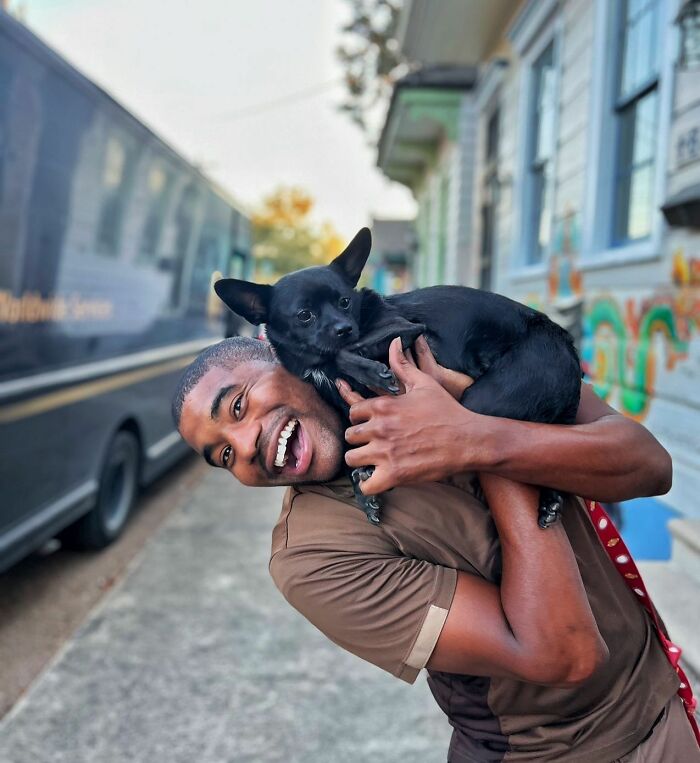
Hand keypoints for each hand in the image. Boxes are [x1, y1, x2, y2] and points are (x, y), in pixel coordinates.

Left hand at [336, 337, 487, 494]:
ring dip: (361, 460)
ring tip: (373, 461)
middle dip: (360, 440)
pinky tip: (376, 479)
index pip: (353, 413)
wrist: (468, 440)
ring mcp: (385, 452)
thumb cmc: (447, 410)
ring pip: (352, 458)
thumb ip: (402, 365)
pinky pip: (365, 485)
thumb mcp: (424, 383)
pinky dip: (368, 484)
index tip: (371, 424)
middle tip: (373, 443)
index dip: (361, 419)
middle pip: (350, 436)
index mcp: (383, 406)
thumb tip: (394, 341)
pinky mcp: (394, 474)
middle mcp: (379, 428)